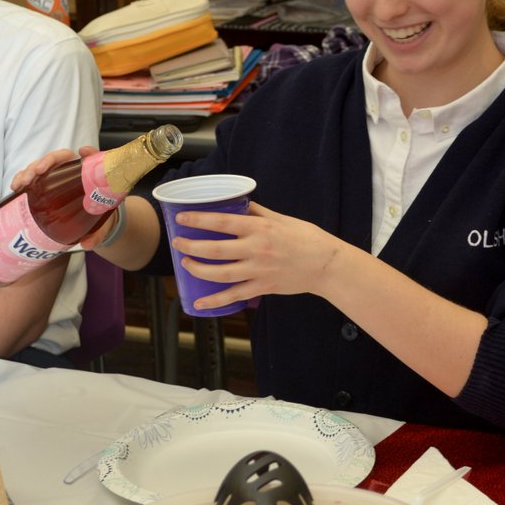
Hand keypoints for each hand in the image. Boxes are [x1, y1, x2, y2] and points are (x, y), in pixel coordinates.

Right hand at [9, 145, 115, 249]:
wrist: (89, 224)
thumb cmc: (95, 218)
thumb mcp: (100, 224)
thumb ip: (97, 234)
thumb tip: (87, 244)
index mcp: (85, 175)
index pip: (87, 159)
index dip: (86, 153)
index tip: (81, 153)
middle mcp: (68, 173)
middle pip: (56, 160)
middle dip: (44, 163)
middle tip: (36, 172)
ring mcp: (53, 179)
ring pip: (39, 168)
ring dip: (28, 171)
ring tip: (22, 182)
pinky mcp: (41, 188)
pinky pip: (30, 180)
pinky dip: (21, 180)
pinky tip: (15, 187)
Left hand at [171, 202, 345, 310]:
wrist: (326, 265)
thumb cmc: (306, 238)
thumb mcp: (281, 218)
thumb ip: (257, 212)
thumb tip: (237, 202)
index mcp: (260, 228)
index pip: (222, 222)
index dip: (198, 220)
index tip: (182, 218)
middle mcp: (256, 249)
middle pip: (215, 249)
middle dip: (191, 246)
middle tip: (177, 242)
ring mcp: (258, 271)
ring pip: (220, 273)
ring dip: (197, 269)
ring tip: (185, 263)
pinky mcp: (262, 287)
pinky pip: (233, 296)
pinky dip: (214, 301)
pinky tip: (198, 303)